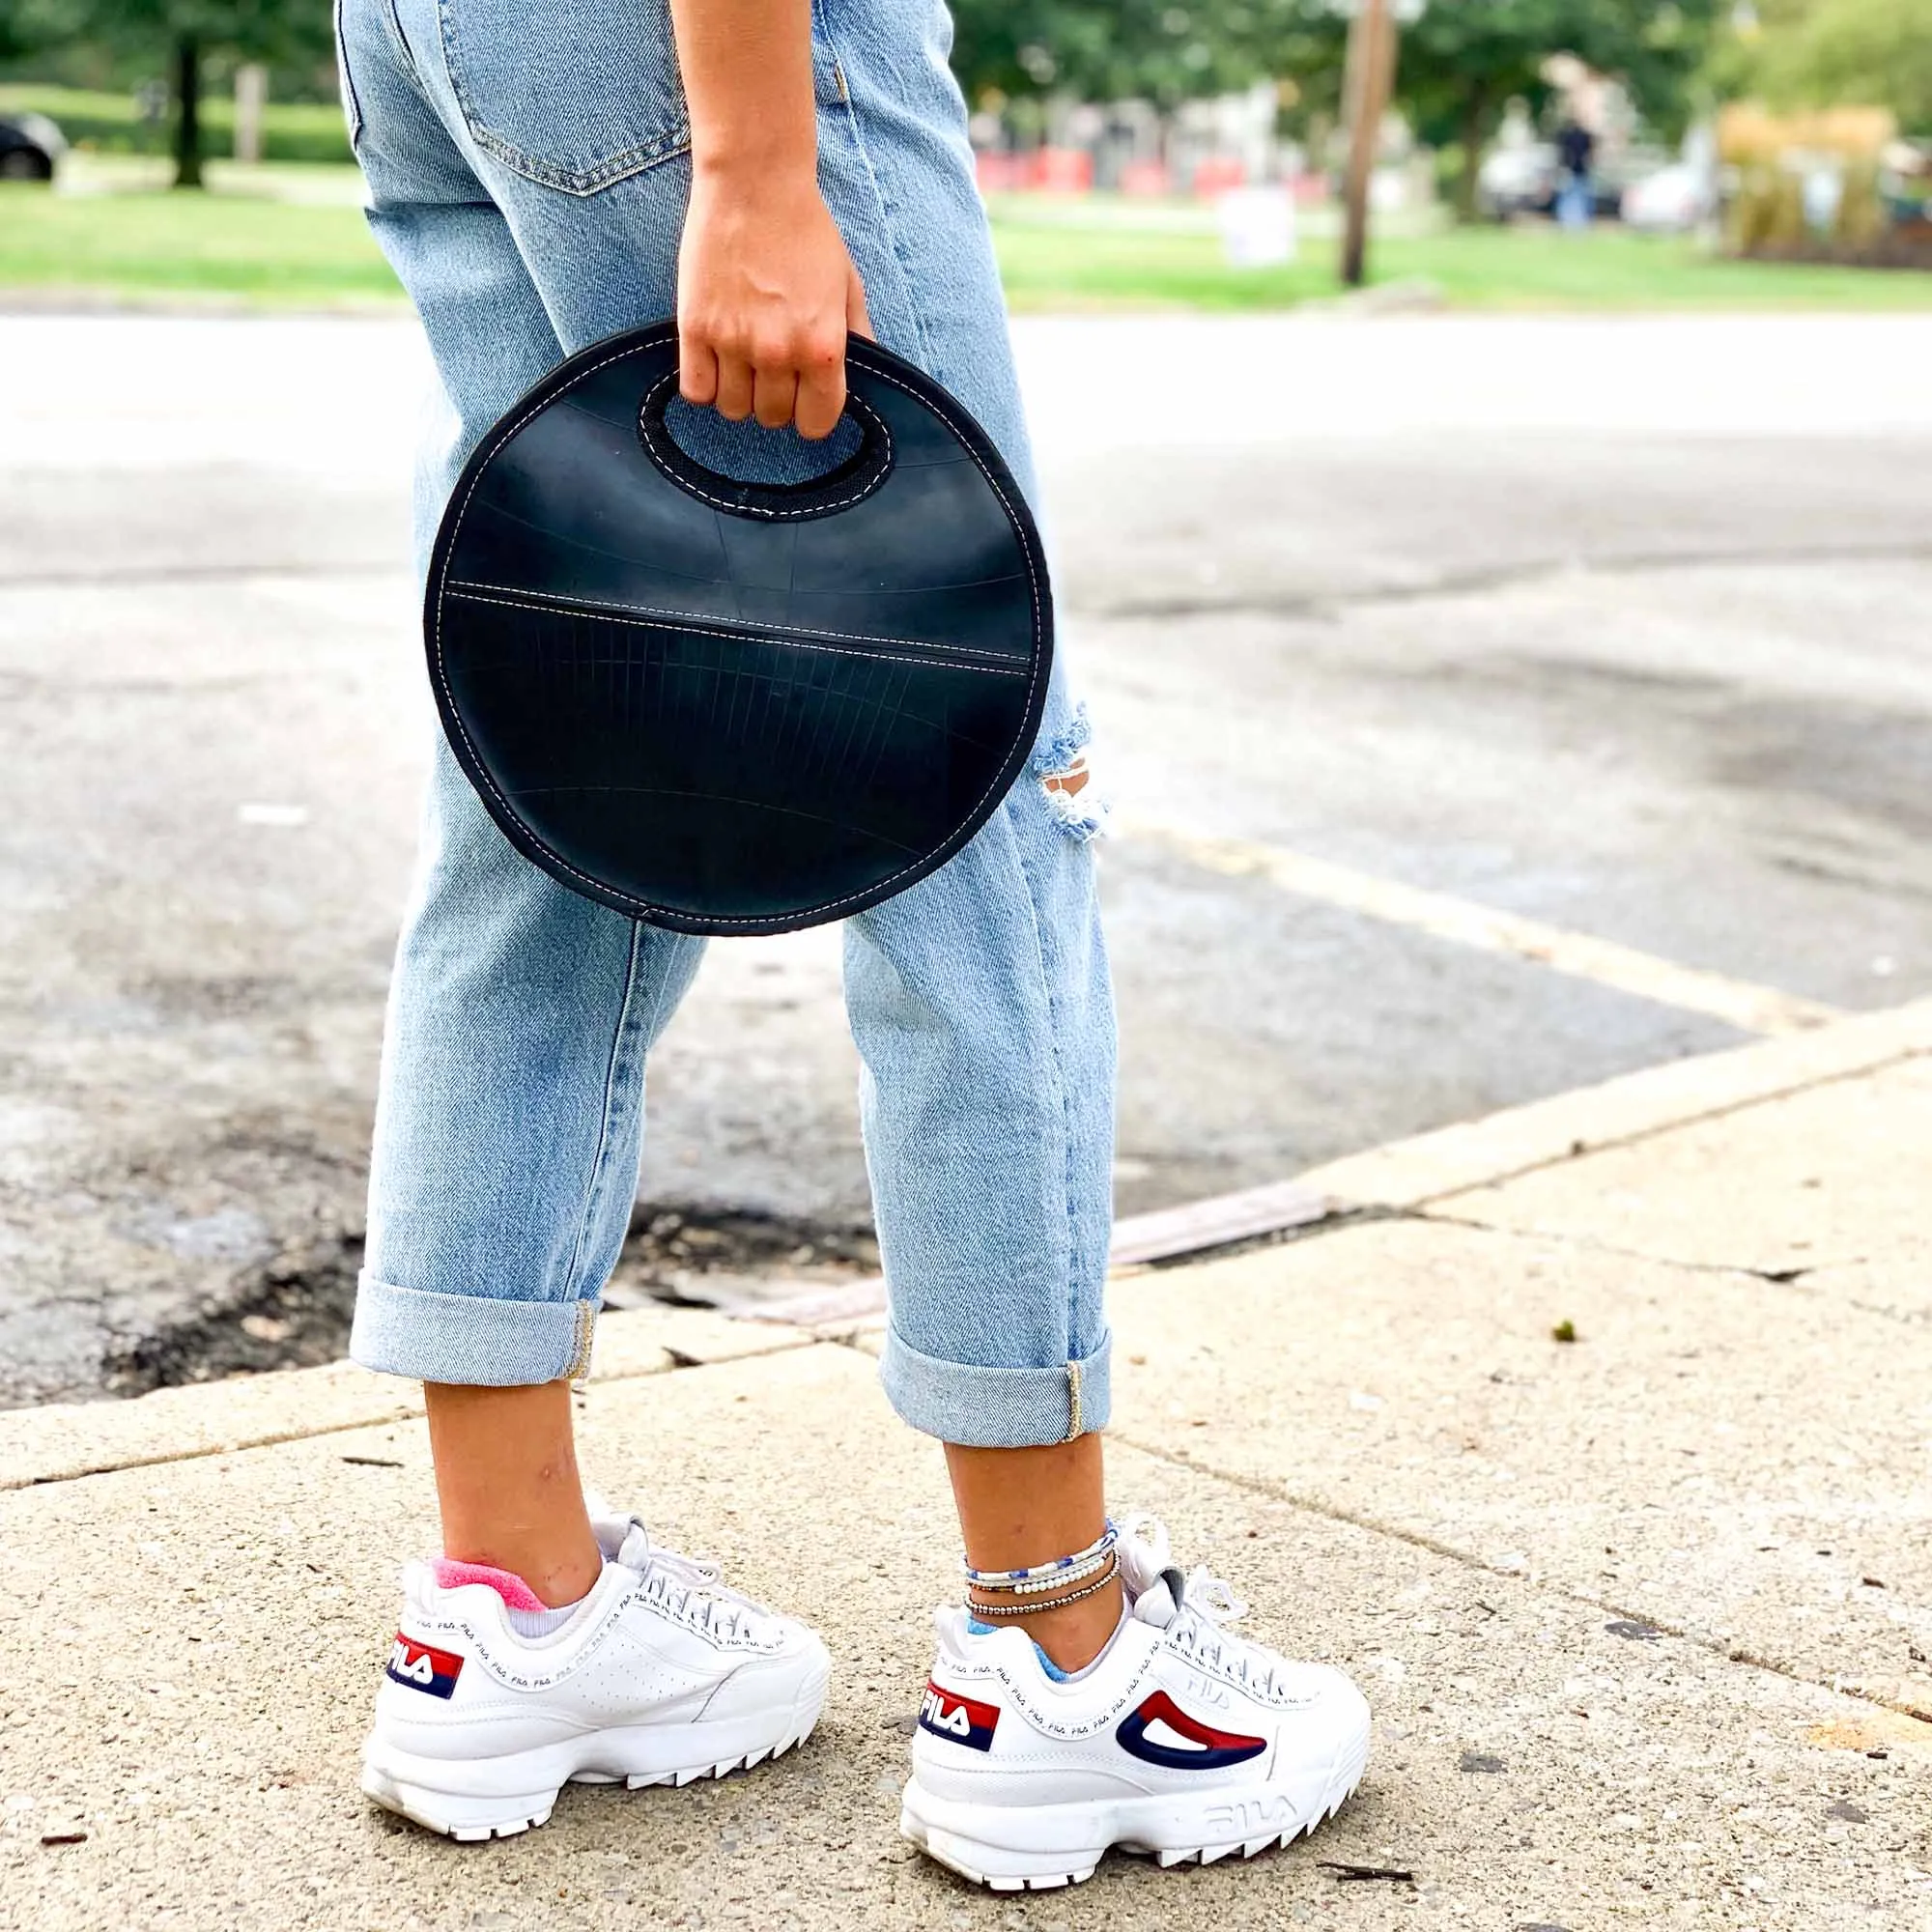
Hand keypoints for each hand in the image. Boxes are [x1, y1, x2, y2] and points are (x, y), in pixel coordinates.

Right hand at [676, 160, 872, 440]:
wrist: (754, 183)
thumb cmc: (806, 231)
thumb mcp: (848, 284)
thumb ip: (858, 337)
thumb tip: (862, 379)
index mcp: (823, 347)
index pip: (815, 424)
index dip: (811, 415)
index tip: (804, 398)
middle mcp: (779, 352)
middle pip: (772, 418)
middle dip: (775, 401)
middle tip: (772, 370)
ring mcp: (733, 342)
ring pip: (734, 410)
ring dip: (740, 394)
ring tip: (742, 363)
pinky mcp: (695, 328)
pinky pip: (697, 391)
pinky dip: (705, 386)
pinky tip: (714, 363)